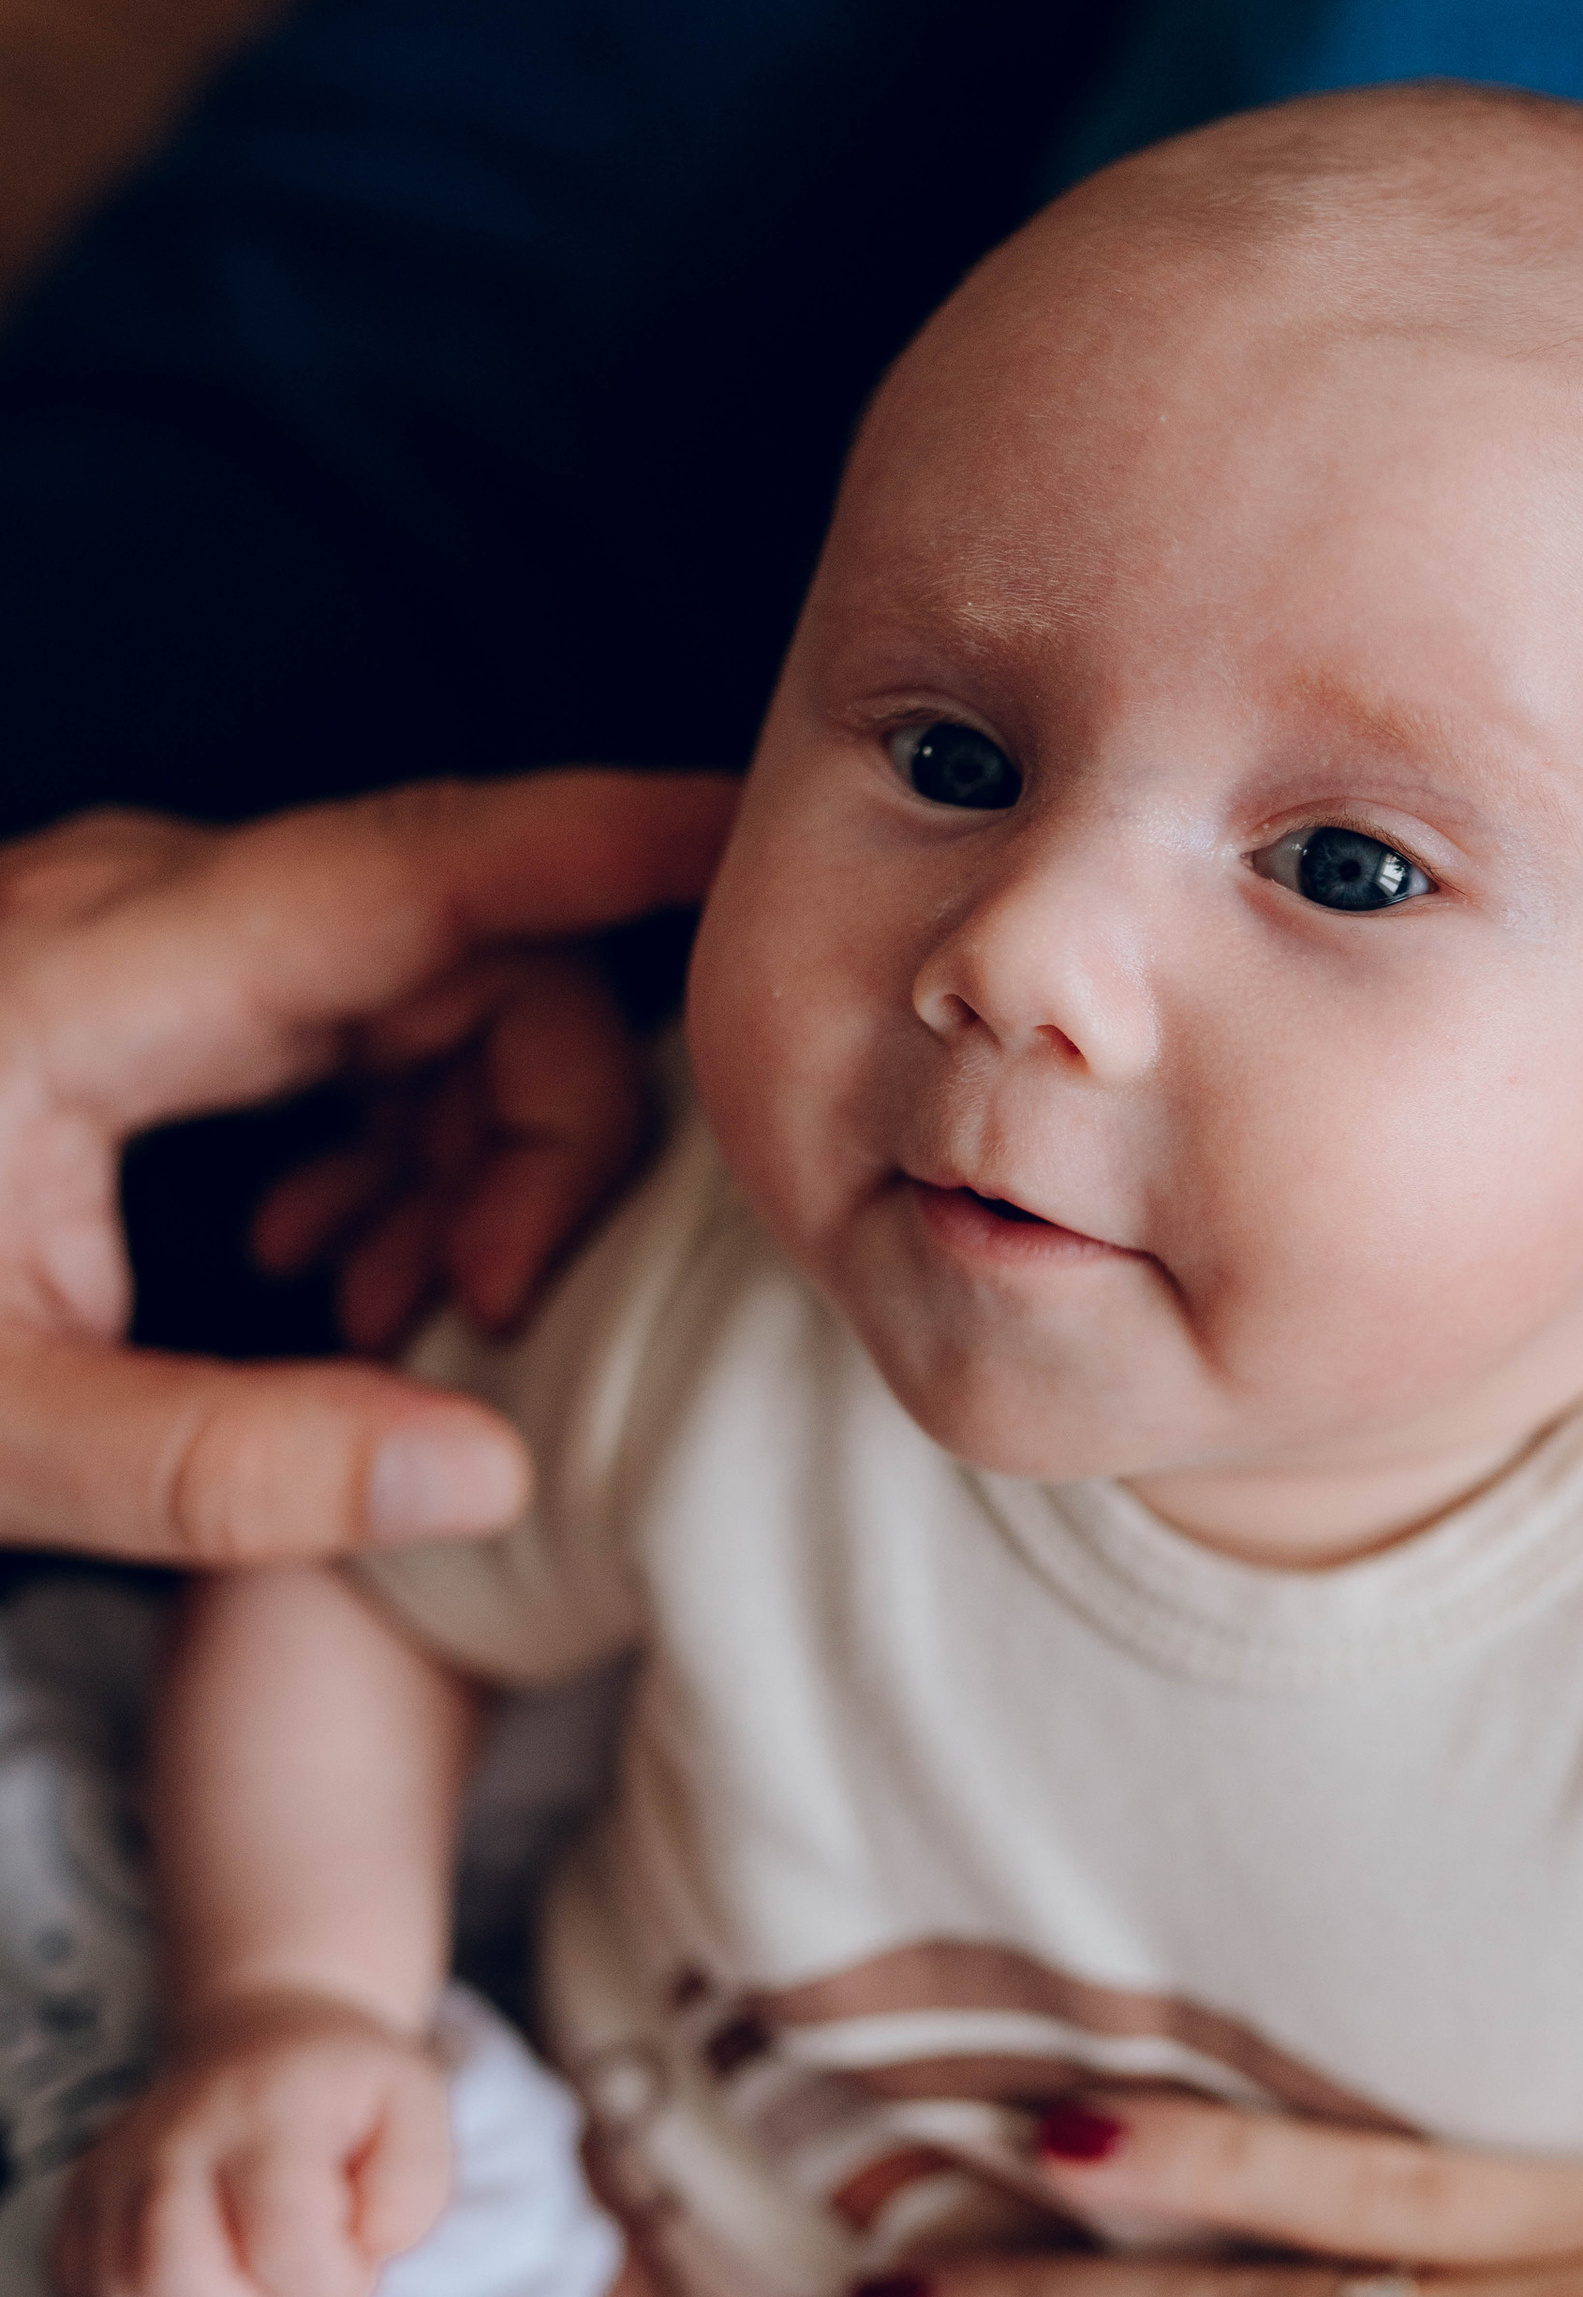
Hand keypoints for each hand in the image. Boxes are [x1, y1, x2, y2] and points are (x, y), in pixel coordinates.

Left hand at [0, 764, 732, 1562]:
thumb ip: (232, 1467)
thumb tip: (492, 1468)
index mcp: (95, 974)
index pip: (421, 867)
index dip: (616, 837)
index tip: (773, 829)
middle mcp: (137, 913)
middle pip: (461, 944)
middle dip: (543, 1116)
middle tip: (493, 1304)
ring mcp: (142, 940)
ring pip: (423, 987)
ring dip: (469, 1147)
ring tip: (394, 1318)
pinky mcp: (147, 991)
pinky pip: (349, 1027)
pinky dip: (390, 1146)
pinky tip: (337, 1277)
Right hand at [51, 1987, 452, 2296]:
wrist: (264, 2034)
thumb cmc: (349, 2088)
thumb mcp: (417, 2108)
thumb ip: (411, 2186)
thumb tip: (365, 2250)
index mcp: (267, 2113)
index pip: (282, 2239)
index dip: (331, 2286)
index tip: (355, 2269)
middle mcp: (173, 2138)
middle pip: (174, 2276)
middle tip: (289, 2289)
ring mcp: (114, 2168)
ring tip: (247, 2285)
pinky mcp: (79, 2200)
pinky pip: (83, 2292)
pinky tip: (196, 2280)